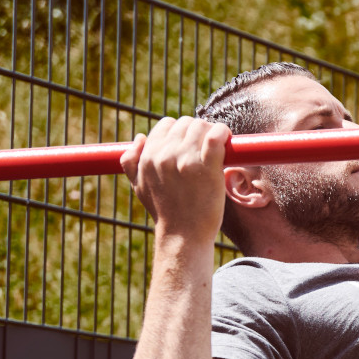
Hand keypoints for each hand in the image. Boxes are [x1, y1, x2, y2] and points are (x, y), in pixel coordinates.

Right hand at [120, 116, 231, 246]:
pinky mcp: (207, 166)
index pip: (166, 125)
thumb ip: (131, 162)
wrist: (184, 235)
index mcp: (148, 157)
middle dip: (198, 132)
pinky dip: (223, 133)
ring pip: (201, 126)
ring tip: (218, 148)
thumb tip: (140, 137)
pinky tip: (227, 140)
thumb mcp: (139, 187)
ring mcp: (186, 160)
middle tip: (206, 148)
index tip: (191, 144)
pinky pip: (216, 136)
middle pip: (186, 123)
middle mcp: (164, 155)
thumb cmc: (165, 212)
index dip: (181, 132)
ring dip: (212, 132)